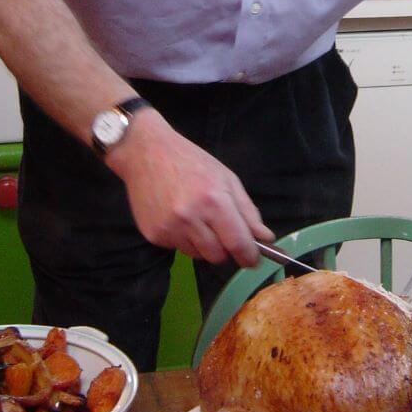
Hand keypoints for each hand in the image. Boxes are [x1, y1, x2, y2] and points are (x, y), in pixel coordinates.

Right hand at [106, 109, 273, 265]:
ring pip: (199, 255)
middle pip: (218, 256)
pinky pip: (179, 249)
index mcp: (214, 200)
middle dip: (226, 250)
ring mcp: (169, 228)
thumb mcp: (227, 179)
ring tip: (198, 219)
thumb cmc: (192, 162)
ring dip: (205, 245)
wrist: (145, 152)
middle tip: (223, 233)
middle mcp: (190, 218)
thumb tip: (266, 239)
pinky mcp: (154, 234)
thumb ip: (248, 212)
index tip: (253, 259)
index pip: (237, 243)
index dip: (249, 256)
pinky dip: (185, 240)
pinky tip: (179, 218)